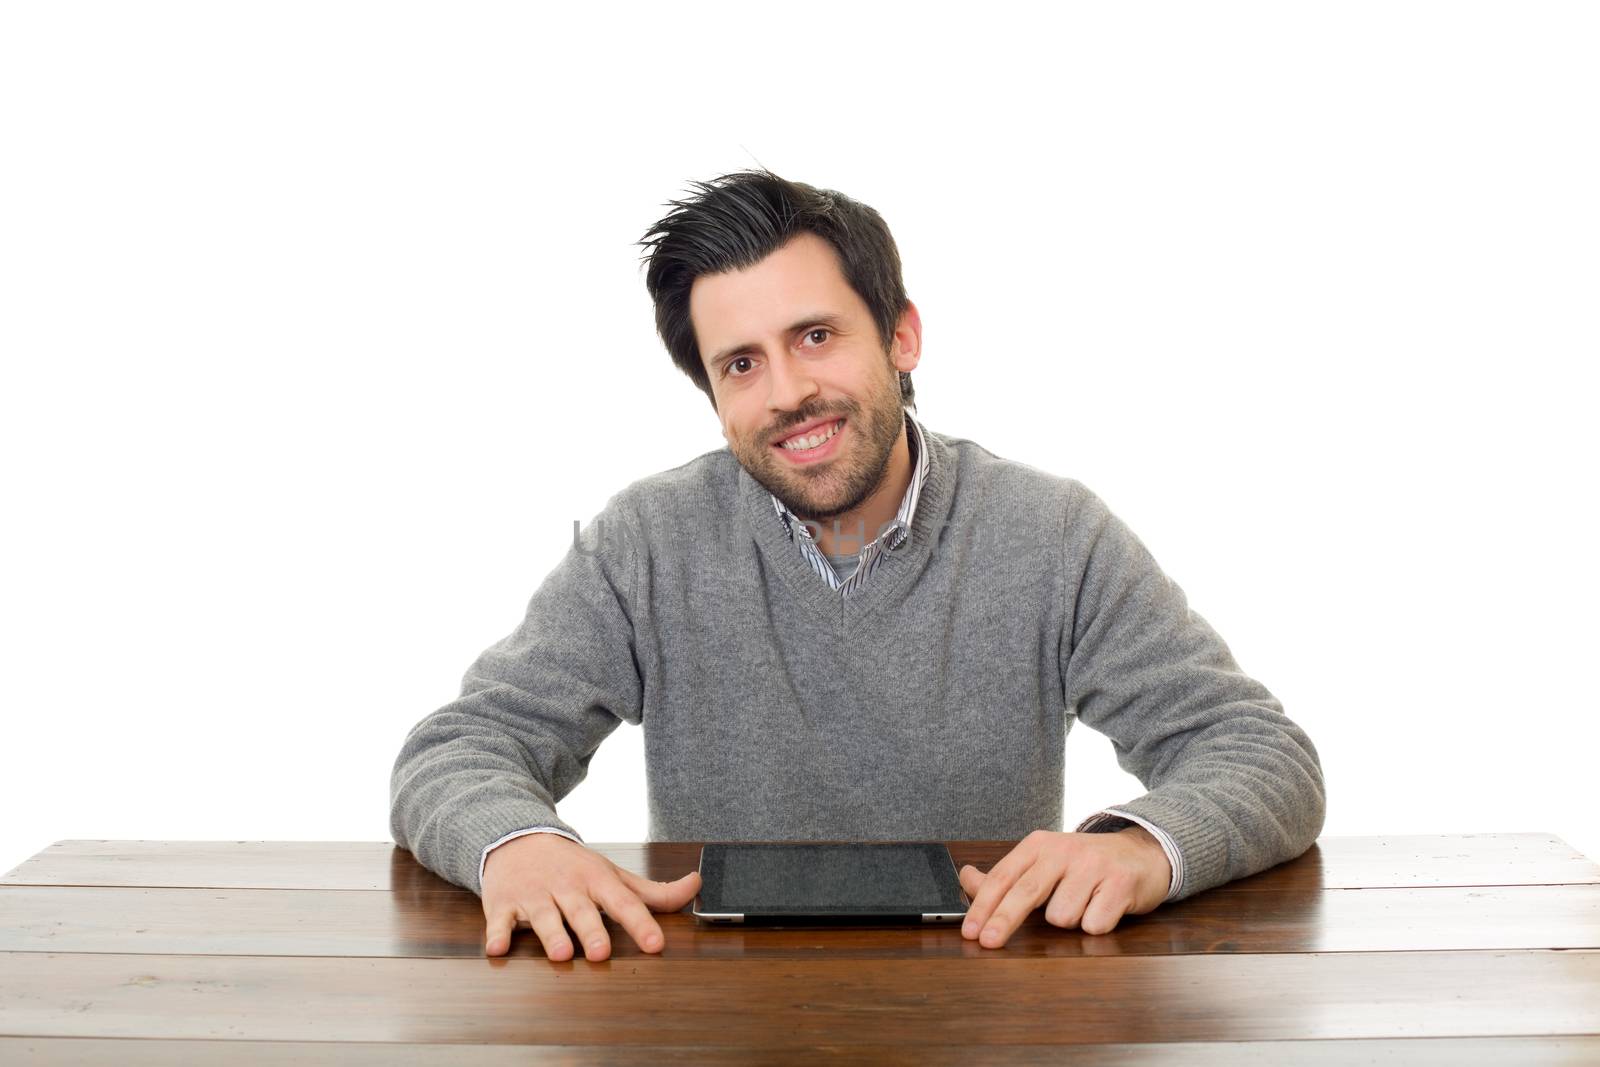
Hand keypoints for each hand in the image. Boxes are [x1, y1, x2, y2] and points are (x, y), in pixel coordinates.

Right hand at [481, 832, 701, 960]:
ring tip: (561, 954)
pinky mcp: (503, 903)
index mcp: (597, 880)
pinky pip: (499, 920)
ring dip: (550, 934)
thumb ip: (653, 892)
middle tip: (601, 952)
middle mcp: (567, 887)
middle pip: (582, 911)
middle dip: (592, 931)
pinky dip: (497, 934)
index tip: (656, 944)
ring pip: (543, 917)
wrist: (517, 838)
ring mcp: (534, 895)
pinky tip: (498, 948)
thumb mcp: (612, 874)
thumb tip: (696, 886)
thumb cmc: (572, 865)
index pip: (624, 903)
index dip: (641, 924)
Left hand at [957, 827, 1170, 946]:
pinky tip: (1103, 908)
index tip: (970, 931)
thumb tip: (966, 878)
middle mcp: (1064, 850)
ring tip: (1083, 904)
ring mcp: (1094, 866)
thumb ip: (1005, 876)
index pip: (1003, 877)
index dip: (983, 906)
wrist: (1142, 853)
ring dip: (1069, 920)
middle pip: (1025, 892)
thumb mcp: (1043, 863)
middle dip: (1003, 921)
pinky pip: (1093, 924)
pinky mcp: (1120, 884)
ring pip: (1062, 916)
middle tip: (987, 943)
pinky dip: (1095, 924)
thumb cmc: (1085, 865)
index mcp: (1039, 845)